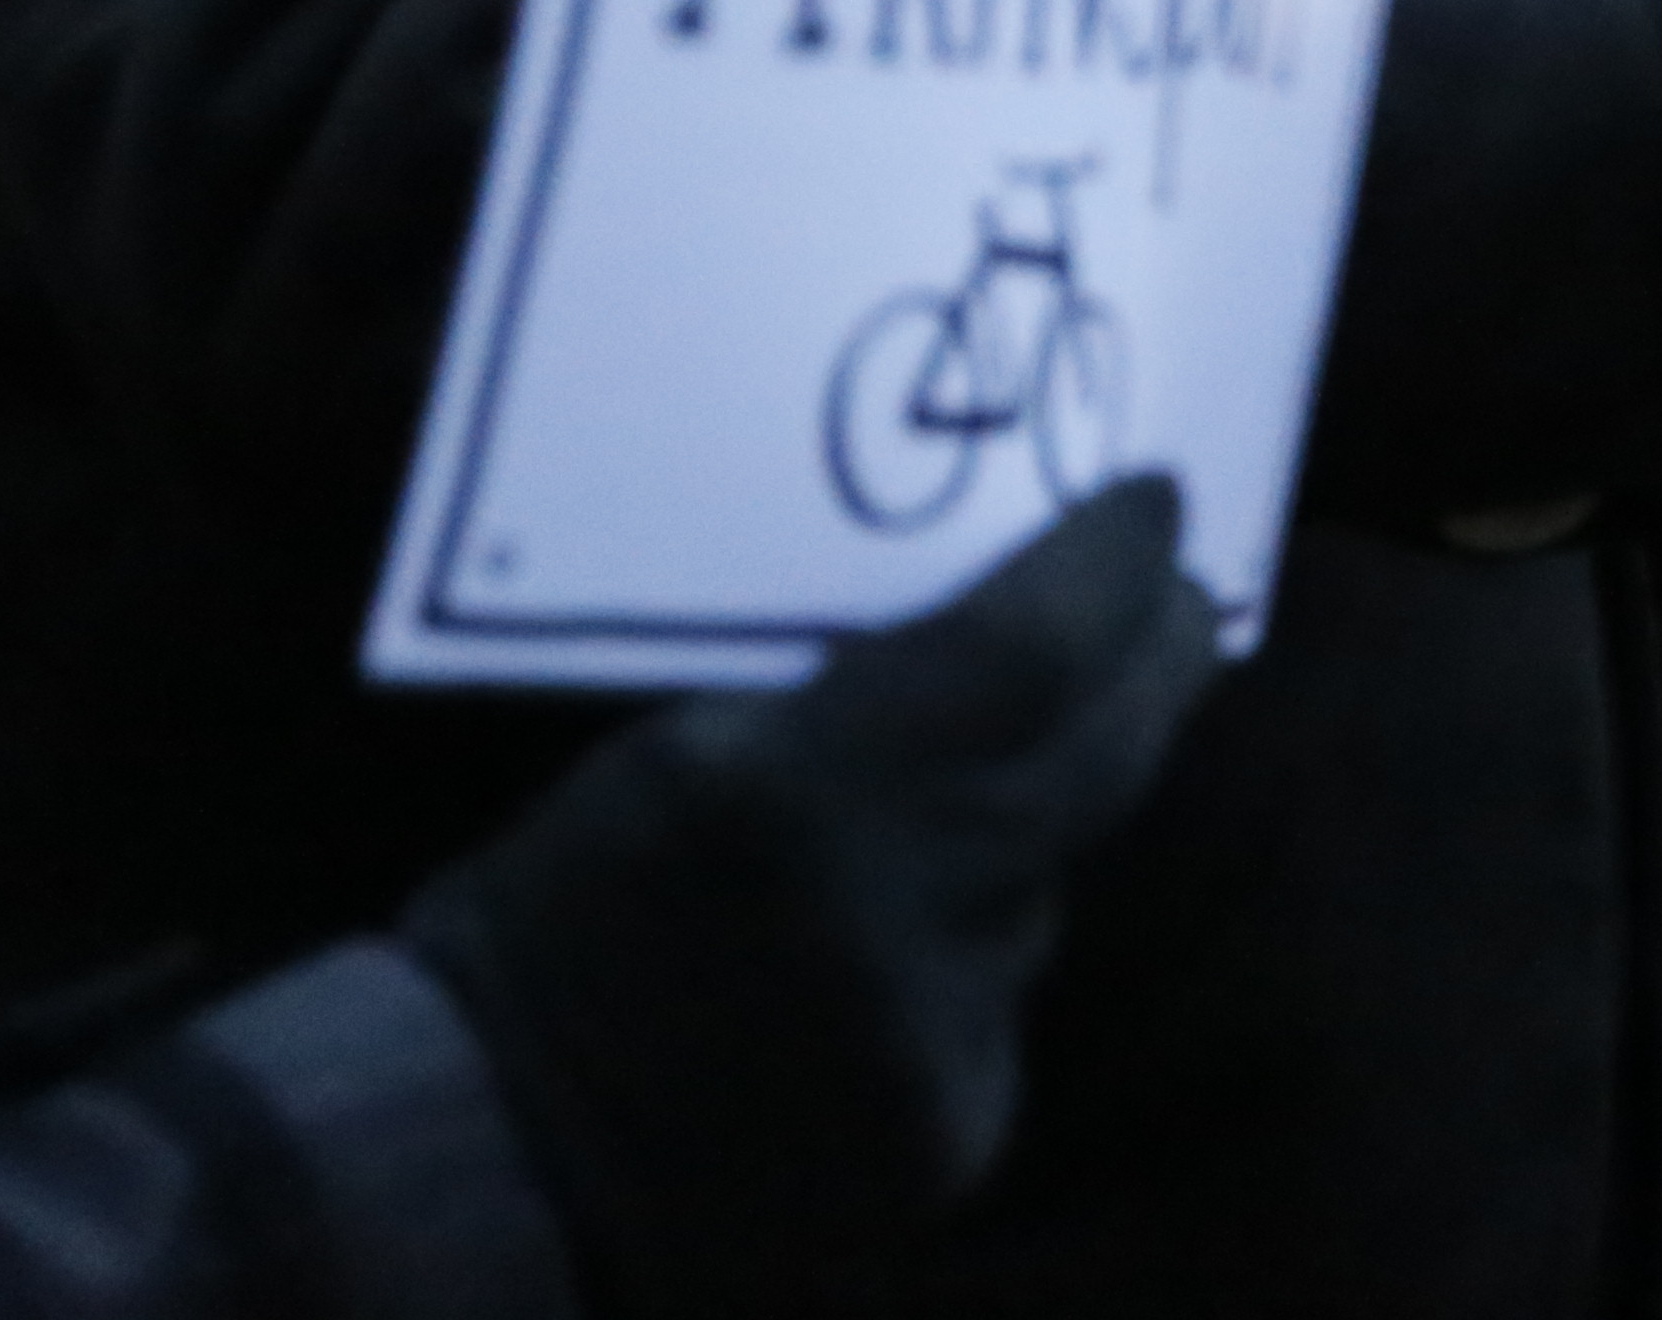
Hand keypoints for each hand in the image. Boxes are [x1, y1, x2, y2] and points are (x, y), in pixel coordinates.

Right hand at [401, 476, 1224, 1311]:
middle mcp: (897, 908)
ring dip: (1037, 828)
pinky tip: (896, 961)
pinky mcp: (958, 1127)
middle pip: (1104, 749)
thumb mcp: (682, 757)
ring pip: (1053, 879)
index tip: (1158, 502)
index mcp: (797, 790)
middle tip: (1180, 601)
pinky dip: (973, 959)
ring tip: (969, 802)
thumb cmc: (553, 922)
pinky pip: (1007, 996)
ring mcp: (938, 1030)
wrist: (481, 1159)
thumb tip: (1018, 620)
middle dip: (1157, 661)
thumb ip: (857, 699)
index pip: (1032, 646)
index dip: (1114, 566)